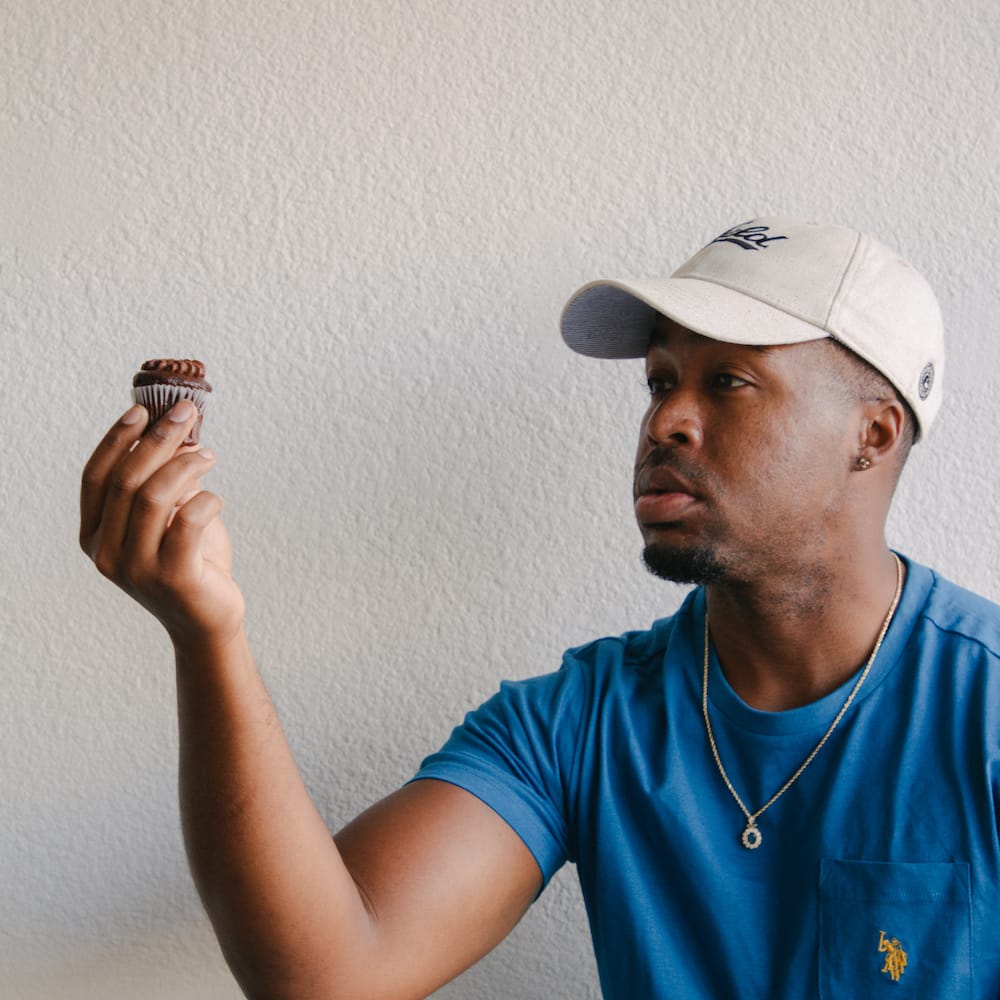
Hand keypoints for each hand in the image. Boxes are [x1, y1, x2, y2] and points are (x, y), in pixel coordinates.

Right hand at [80, 401, 244, 648]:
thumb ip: (166, 481)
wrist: (207, 619)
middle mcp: (106, 553)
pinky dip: (205, 500)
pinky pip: (187, 522)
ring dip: (185, 465)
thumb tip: (177, 432)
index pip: (95, 476)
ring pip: (154, 497)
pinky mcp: (172, 578)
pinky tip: (217, 498)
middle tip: (186, 414)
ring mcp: (136, 569)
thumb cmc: (190, 560)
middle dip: (157, 439)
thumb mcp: (171, 516)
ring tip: (210, 455)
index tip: (142, 410)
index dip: (116, 439)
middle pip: (126, 480)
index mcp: (95, 535)